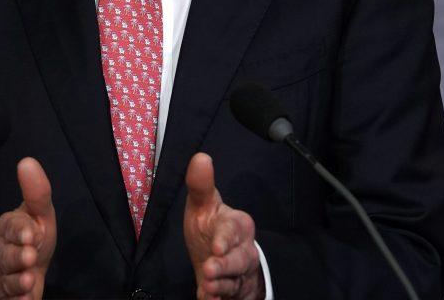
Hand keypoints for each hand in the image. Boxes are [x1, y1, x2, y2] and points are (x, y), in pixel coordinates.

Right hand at [0, 157, 56, 299]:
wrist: (18, 272)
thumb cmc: (30, 238)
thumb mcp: (38, 214)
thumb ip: (36, 192)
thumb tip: (27, 161)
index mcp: (7, 228)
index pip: (10, 227)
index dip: (20, 230)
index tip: (31, 233)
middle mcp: (1, 253)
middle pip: (4, 255)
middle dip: (16, 257)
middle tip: (30, 256)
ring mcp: (2, 277)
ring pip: (5, 280)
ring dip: (17, 281)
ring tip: (29, 281)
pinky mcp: (6, 298)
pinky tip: (26, 299)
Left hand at [183, 153, 265, 299]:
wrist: (221, 257)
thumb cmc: (210, 228)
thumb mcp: (203, 205)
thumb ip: (200, 185)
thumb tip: (201, 158)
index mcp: (237, 225)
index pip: (233, 230)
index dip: (226, 239)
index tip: (216, 246)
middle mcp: (242, 250)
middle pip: (239, 259)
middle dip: (225, 266)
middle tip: (209, 269)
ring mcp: (238, 274)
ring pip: (235, 281)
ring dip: (222, 286)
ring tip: (207, 289)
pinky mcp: (232, 292)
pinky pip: (229, 298)